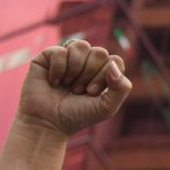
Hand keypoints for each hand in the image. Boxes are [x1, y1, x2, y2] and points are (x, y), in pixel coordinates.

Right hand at [17, 41, 131, 137]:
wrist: (48, 124)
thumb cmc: (78, 115)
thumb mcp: (107, 107)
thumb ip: (122, 87)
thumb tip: (114, 65)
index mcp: (103, 70)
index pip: (115, 60)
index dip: (104, 77)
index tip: (92, 93)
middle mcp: (87, 61)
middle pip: (100, 52)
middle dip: (89, 74)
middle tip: (78, 90)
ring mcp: (68, 56)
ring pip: (81, 46)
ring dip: (75, 69)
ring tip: (67, 85)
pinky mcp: (48, 56)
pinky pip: (60, 51)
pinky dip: (58, 69)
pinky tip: (54, 81)